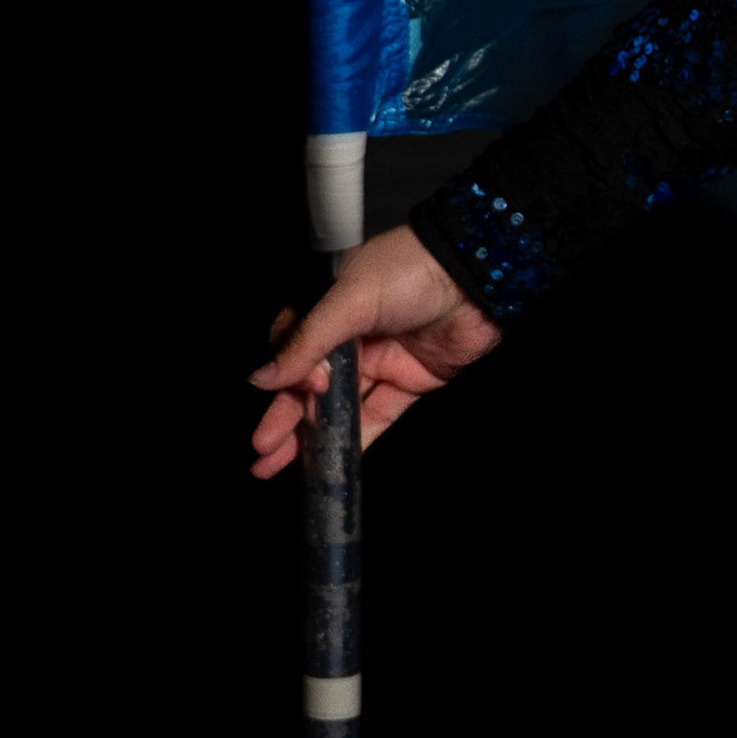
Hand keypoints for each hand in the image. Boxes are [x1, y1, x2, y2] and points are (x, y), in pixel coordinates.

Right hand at [248, 227, 504, 475]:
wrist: (473, 278)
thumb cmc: (407, 273)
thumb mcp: (348, 301)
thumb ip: (307, 343)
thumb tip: (262, 379)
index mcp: (326, 310)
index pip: (291, 351)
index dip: (285, 378)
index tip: (288, 392)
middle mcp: (349, 338)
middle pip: (310, 386)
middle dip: (284, 419)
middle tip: (264, 450)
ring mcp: (379, 361)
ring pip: (339, 407)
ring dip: (312, 435)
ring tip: (278, 464)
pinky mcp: (408, 383)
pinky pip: (377, 416)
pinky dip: (357, 439)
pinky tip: (332, 461)